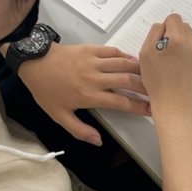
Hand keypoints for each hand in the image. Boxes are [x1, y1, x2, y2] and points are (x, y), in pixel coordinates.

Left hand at [16, 44, 149, 145]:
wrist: (33, 62)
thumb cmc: (46, 90)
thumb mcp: (59, 116)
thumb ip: (79, 130)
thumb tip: (98, 141)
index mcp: (89, 95)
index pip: (121, 102)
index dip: (139, 106)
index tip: (151, 110)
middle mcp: (95, 77)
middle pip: (127, 81)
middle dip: (145, 87)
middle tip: (158, 92)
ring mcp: (94, 61)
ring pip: (123, 64)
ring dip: (140, 69)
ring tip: (152, 75)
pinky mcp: (91, 49)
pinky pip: (113, 51)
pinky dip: (126, 56)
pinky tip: (135, 61)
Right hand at [139, 13, 191, 113]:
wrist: (175, 104)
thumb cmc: (157, 81)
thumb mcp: (146, 53)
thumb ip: (154, 33)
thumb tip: (163, 26)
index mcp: (179, 38)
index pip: (174, 18)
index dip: (165, 28)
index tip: (160, 42)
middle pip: (183, 26)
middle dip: (173, 35)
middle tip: (164, 53)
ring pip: (189, 38)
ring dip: (181, 44)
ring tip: (172, 62)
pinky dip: (187, 54)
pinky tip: (180, 68)